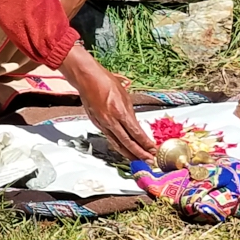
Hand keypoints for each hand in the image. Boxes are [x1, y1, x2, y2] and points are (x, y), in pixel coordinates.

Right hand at [59, 46, 156, 162]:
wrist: (87, 78)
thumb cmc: (105, 82)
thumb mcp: (124, 96)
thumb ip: (130, 112)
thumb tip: (135, 124)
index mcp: (120, 112)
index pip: (136, 133)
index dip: (146, 144)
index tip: (153, 150)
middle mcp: (110, 120)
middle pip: (127, 143)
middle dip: (139, 153)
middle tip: (149, 160)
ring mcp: (102, 123)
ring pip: (116, 143)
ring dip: (128, 153)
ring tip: (137, 159)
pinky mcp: (96, 123)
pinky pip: (109, 137)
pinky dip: (117, 145)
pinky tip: (122, 148)